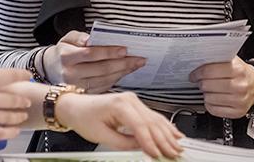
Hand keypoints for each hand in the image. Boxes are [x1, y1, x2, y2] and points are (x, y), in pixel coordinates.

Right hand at [0, 41, 32, 139]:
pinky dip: (9, 133)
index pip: (11, 76)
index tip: (28, 76)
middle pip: (13, 99)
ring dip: (19, 116)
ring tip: (22, 115)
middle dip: (22, 99)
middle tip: (26, 101)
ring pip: (8, 117)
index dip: (22, 75)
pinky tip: (14, 131)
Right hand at [44, 31, 145, 92]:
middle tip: (138, 58)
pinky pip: (104, 87)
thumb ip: (79, 37)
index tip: (124, 49)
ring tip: (136, 65)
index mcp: (66, 57)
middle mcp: (70, 74)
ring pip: (105, 80)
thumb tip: (90, 38)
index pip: (90, 54)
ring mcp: (77, 87)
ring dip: (123, 72)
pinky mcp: (84, 94)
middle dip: (123, 63)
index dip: (109, 52)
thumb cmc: (63, 51)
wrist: (50, 70)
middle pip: (101, 69)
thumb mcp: (67, 39)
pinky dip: (117, 80)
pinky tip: (126, 73)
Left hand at [57, 91, 183, 159]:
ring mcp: (134, 101)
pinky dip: (164, 126)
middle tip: (174, 153)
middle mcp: (130, 100)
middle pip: (152, 122)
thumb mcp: (100, 135)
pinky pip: (152, 116)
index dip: (150, 142)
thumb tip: (140, 148)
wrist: (76, 106)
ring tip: (177, 146)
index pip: (140, 126)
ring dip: (168, 133)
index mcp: (120, 104)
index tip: (157, 154)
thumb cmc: (84, 117)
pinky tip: (173, 132)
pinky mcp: (135, 105)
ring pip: (156, 118)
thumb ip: (123, 143)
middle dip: (164, 139)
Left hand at [190, 57, 253, 118]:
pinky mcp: (237, 112)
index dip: (198, 73)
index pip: (210, 71)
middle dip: (201, 83)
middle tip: (201, 81)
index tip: (194, 74)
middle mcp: (240, 85)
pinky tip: (214, 98)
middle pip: (207, 85)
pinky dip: (209, 104)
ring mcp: (239, 100)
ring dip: (205, 93)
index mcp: (238, 69)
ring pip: (209, 98)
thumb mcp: (233, 61)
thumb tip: (198, 62)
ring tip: (209, 89)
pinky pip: (213, 110)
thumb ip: (218, 60)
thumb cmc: (241, 73)